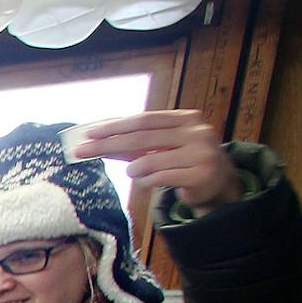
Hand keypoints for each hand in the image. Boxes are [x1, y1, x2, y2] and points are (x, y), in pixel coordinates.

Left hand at [70, 110, 239, 213]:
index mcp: (186, 119)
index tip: (89, 132)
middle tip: (81, 151)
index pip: (144, 120)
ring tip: (134, 172)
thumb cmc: (184, 162)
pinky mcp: (200, 174)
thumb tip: (98, 141)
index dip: (115, 125)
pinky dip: (146, 181)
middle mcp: (196, 132)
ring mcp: (200, 153)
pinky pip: (159, 178)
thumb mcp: (162, 147)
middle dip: (107, 144)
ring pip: (149, 161)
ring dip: (133, 170)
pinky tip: (149, 181)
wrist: (220, 184)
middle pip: (142, 137)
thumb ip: (135, 144)